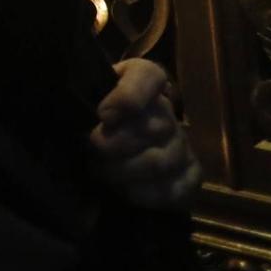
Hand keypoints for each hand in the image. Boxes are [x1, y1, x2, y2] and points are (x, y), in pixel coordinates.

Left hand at [92, 58, 200, 209]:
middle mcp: (166, 111)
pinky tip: (126, 191)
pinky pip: (176, 188)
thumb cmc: (89, 117)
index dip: (128, 96)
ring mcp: (182, 144)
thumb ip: (83, 95)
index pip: (147, 75)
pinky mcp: (190, 174)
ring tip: (102, 172)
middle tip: (94, 149)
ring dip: (125, 171)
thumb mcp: (81, 99)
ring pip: (161, 161)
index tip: (103, 115)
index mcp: (139, 81)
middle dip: (116, 144)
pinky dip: (147, 194)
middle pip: (153, 126)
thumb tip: (98, 116)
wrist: (109, 151)